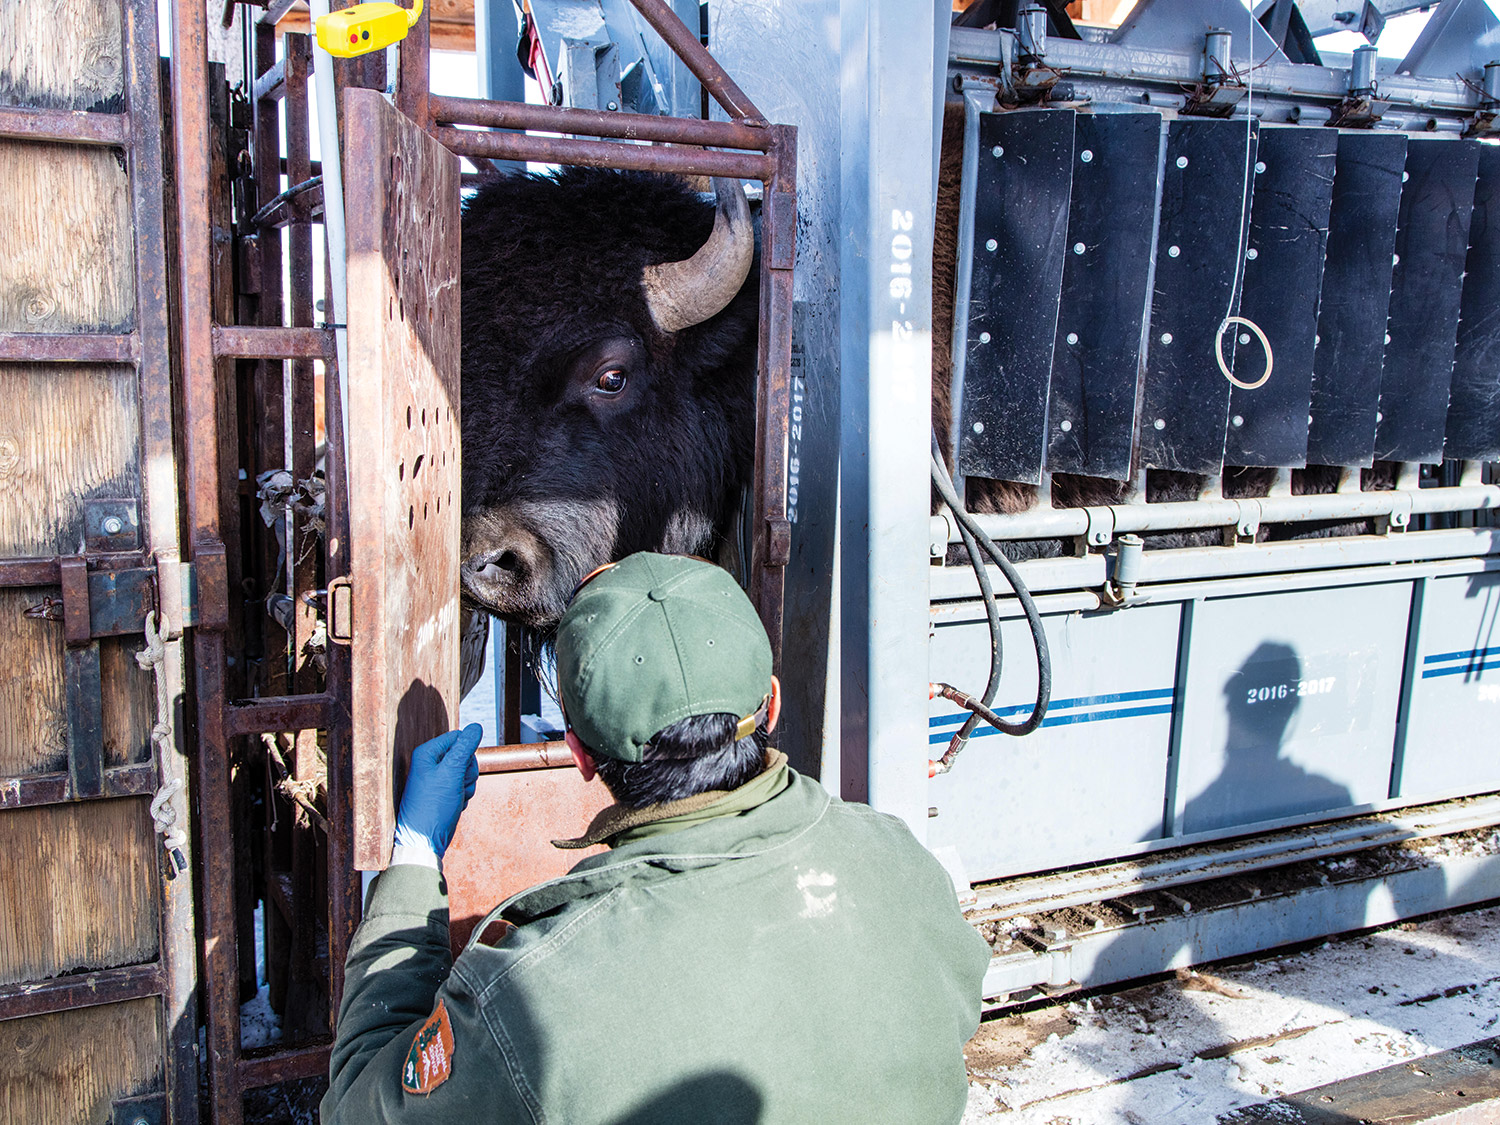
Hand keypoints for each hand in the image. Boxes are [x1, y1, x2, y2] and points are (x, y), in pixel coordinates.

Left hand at [393, 724, 482, 862]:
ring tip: (455, 797)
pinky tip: (454, 804)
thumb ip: (464, 748)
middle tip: (458, 785)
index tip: (461, 768)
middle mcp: (430, 764)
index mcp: (427, 753)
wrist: (425, 840)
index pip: (458, 738)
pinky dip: (464, 795)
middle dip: (468, 772)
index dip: (467, 752)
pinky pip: (463, 785)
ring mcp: (437, 778)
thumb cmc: (432, 808)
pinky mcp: (443, 792)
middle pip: (465, 754)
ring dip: (467, 785)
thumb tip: (476, 727)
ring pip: (466, 771)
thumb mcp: (451, 774)